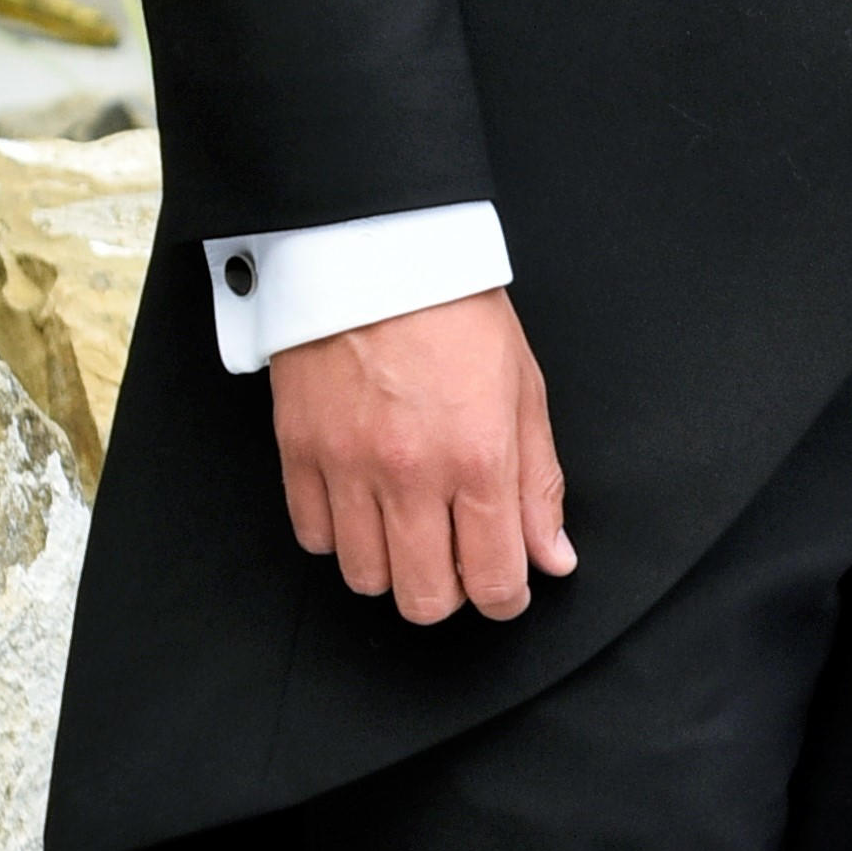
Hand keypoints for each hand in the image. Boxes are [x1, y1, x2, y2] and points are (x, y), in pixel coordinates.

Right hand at [270, 296, 573, 625]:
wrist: (375, 251)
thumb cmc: (456, 311)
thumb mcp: (524, 391)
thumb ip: (537, 485)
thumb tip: (552, 557)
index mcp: (479, 458)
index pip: (494, 579)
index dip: (506, 599)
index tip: (506, 589)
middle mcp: (412, 474)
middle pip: (424, 599)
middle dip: (449, 594)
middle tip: (457, 562)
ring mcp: (349, 467)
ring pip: (365, 578)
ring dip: (392, 569)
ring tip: (407, 531)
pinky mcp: (299, 452)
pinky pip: (314, 537)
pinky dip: (340, 536)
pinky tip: (363, 506)